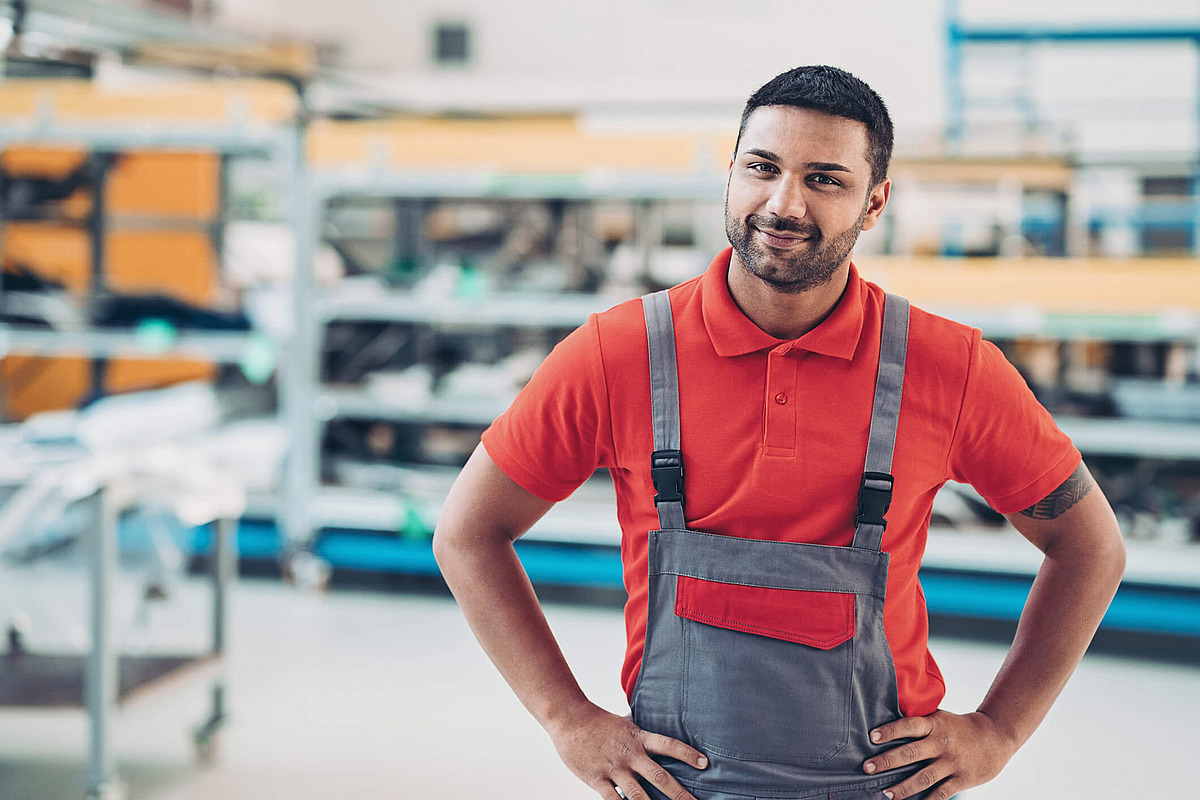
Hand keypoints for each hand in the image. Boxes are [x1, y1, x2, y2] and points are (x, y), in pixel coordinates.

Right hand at [547, 704, 707, 799]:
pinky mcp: (597, 779)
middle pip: (659, 776)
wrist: (569, 719)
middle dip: (679, 794)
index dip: (687, 753)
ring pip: (638, 795)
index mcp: (638, 738)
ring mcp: (614, 768)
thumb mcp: (625, 722)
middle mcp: (630, 754)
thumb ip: (641, 733)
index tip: (704, 763)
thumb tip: (657, 735)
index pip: (668, 745)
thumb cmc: (598, 721)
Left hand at [862, 709, 1016, 799]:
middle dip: (887, 761)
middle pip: (911, 753)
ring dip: (903, 787)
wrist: (995, 736)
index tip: (872, 737)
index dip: (890, 731)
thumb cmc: (958, 727)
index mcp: (935, 724)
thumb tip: (887, 726)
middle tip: (867, 768)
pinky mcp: (963, 778)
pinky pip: (942, 793)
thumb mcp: (940, 717)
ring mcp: (952, 762)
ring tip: (886, 794)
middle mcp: (942, 743)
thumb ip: (919, 722)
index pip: (909, 726)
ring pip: (924, 777)